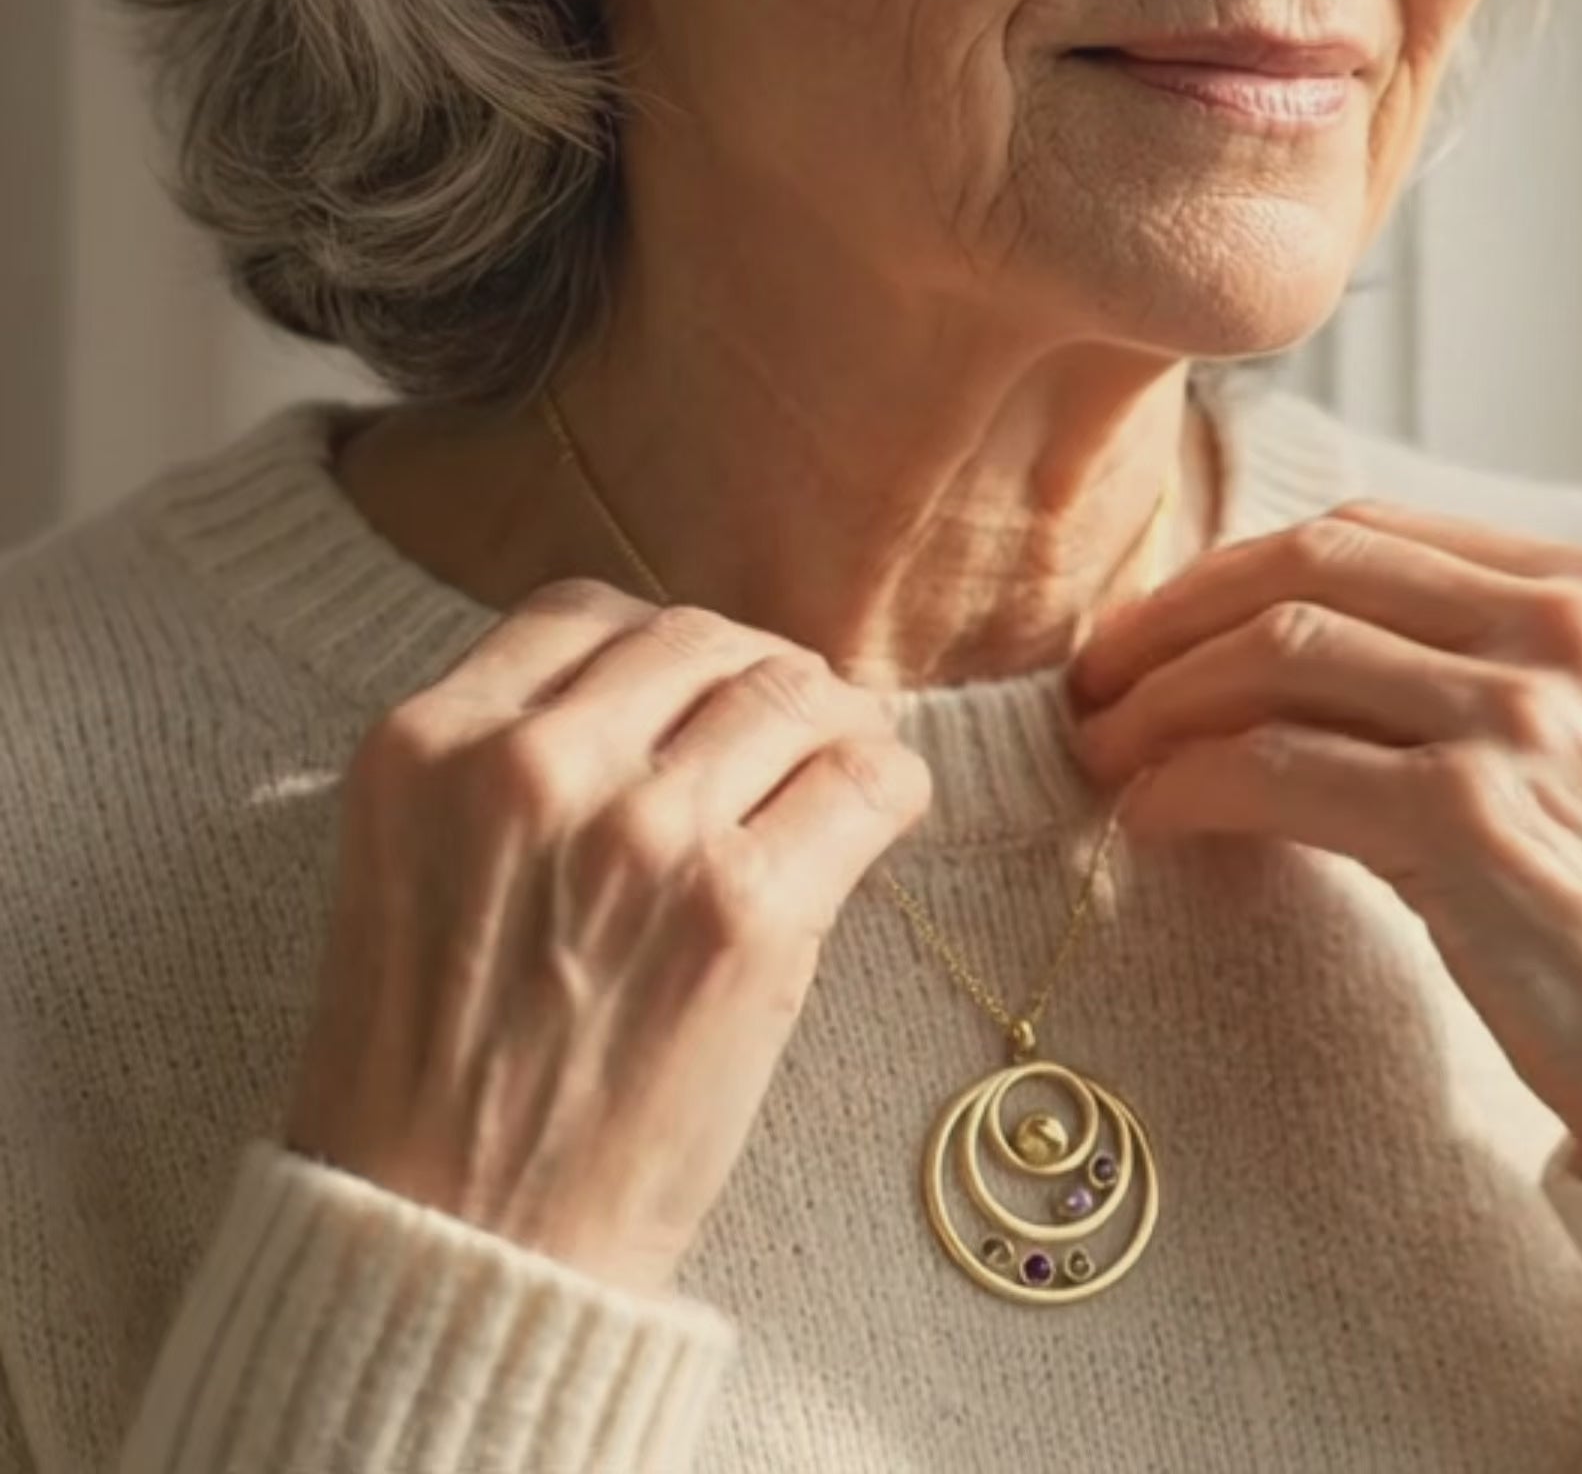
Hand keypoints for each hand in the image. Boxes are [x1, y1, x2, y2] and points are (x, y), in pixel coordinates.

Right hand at [284, 578, 931, 1297]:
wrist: (453, 1247)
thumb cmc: (429, 1071)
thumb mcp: (413, 868)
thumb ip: (507, 760)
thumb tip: (666, 682)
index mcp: (430, 745)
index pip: (586, 613)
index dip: (658, 648)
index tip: (695, 692)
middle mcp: (535, 765)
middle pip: (700, 638)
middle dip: (754, 673)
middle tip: (792, 721)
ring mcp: (647, 833)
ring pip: (793, 690)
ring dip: (834, 718)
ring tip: (845, 759)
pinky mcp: (748, 911)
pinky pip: (866, 779)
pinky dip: (890, 780)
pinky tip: (881, 810)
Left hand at [1065, 503, 1581, 1176]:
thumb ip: (1471, 663)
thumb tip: (1272, 642)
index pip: (1364, 532)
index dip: (1231, 572)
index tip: (1155, 627)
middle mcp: (1567, 629)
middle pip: (1305, 568)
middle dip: (1172, 617)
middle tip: (1093, 680)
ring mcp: (1524, 719)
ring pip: (1277, 654)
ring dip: (1158, 702)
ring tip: (1104, 750)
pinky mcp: (1476, 822)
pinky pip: (1276, 769)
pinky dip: (1188, 784)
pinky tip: (1152, 816)